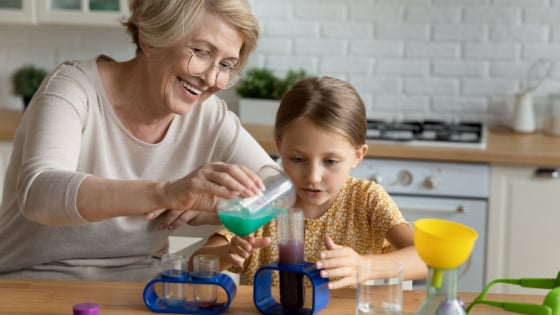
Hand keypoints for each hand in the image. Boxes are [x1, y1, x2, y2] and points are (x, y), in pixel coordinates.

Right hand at [145, 162, 264, 228]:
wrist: (171, 196)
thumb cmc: (193, 196)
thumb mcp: (215, 199)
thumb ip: (228, 201)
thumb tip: (244, 212)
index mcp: (218, 168)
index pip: (239, 168)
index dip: (252, 177)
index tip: (261, 188)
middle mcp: (211, 167)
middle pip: (234, 170)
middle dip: (248, 181)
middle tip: (257, 193)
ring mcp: (202, 173)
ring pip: (224, 176)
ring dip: (238, 186)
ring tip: (248, 195)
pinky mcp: (194, 183)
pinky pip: (212, 186)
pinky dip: (224, 191)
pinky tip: (233, 196)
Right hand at [225, 235, 270, 267]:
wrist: (226, 254)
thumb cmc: (241, 248)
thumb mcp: (251, 246)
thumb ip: (259, 243)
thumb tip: (269, 239)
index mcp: (241, 237)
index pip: (243, 235)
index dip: (247, 237)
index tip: (252, 240)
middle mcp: (234, 241)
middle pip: (236, 239)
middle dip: (242, 243)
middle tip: (249, 248)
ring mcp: (229, 248)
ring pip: (232, 248)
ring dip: (239, 251)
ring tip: (246, 256)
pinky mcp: (225, 256)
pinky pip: (228, 257)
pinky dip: (234, 260)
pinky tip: (240, 264)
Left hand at [315, 235, 363, 288]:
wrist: (366, 267)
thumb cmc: (350, 258)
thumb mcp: (343, 250)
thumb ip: (332, 246)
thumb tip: (325, 237)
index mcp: (348, 252)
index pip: (339, 252)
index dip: (330, 253)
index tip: (320, 255)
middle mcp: (351, 261)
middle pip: (339, 262)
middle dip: (327, 263)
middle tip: (317, 265)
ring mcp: (352, 271)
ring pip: (341, 272)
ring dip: (331, 273)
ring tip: (321, 273)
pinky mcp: (352, 281)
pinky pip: (344, 283)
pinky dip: (336, 285)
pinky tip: (328, 285)